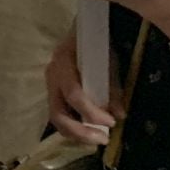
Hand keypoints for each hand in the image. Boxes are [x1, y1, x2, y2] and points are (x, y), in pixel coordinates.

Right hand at [46, 31, 116, 146]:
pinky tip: (90, 131)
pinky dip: (75, 128)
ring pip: (57, 119)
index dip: (92, 112)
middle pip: (58, 114)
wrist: (83, 30)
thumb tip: (119, 114)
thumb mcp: (108, 60)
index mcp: (63, 63)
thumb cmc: (96, 43)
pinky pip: (61, 116)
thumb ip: (113, 87)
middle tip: (103, 139)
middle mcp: (52, 77)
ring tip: (98, 139)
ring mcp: (50, 86)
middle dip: (80, 132)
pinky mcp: (54, 94)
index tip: (112, 122)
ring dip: (77, 134)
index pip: (74, 94)